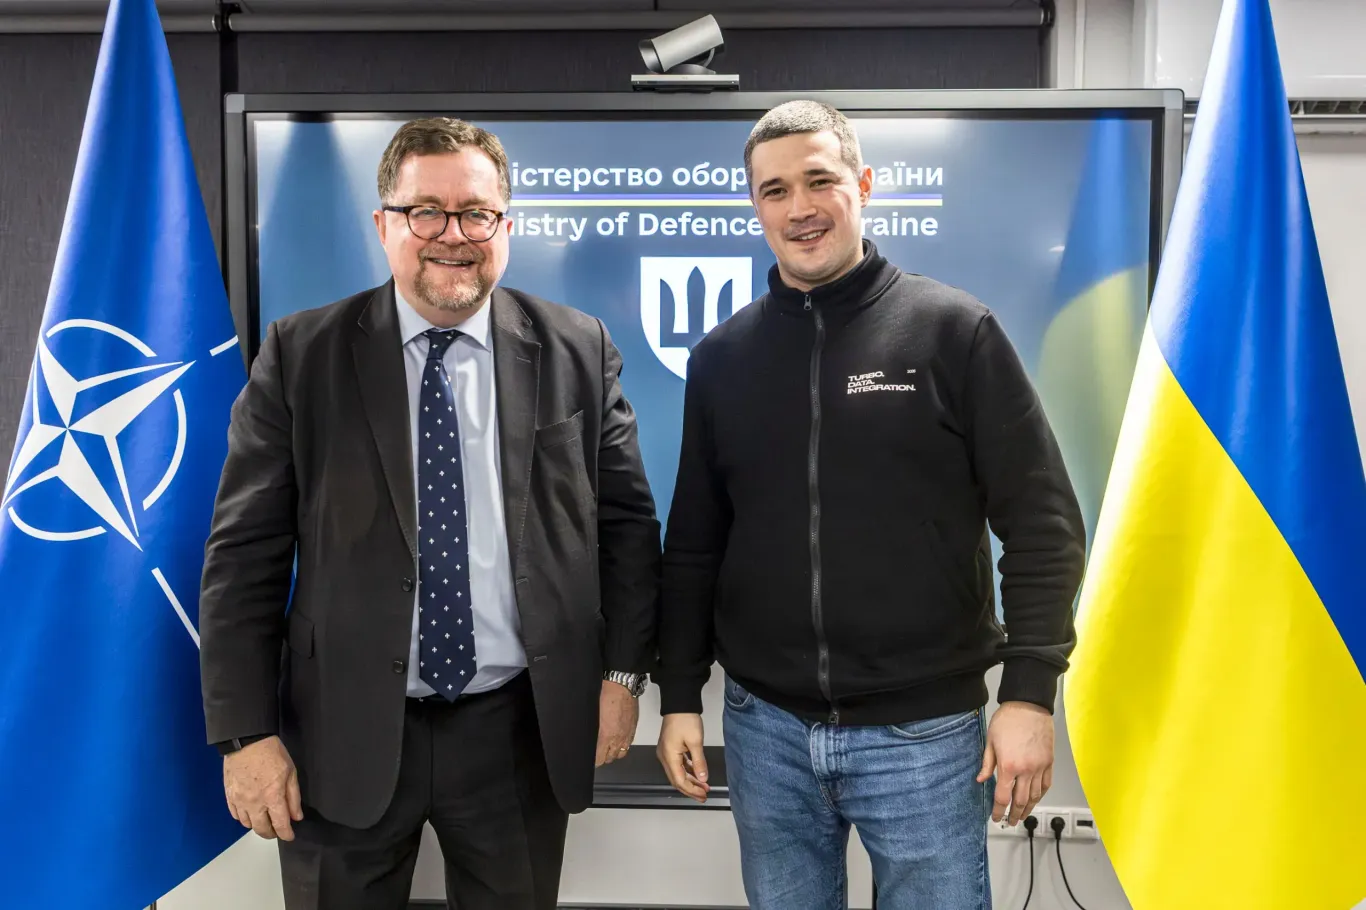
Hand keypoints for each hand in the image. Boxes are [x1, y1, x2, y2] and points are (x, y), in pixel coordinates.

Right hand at [223, 735, 302, 840]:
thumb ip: (293, 797)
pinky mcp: (229, 796)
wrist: (246, 741)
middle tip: (276, 831)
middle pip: (261, 829)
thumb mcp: (290, 772)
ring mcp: (239, 801)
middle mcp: (254, 804)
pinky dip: (243, 818)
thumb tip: (296, 816)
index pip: (280, 824)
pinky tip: (249, 813)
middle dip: (271, 834)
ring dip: (257, 826)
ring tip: (264, 820)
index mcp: (272, 797)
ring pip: (247, 824)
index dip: (286, 833)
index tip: (290, 836)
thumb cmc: (272, 753)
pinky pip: (235, 815)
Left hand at [595, 680, 639, 766]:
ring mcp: (627, 734)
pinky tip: (617, 741)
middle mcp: (618, 738)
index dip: (593, 760)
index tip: (589, 758)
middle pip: (610, 758)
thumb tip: (587, 739)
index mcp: (605, 736)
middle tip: (597, 753)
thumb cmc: (605, 695)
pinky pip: (628, 745)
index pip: (599, 759)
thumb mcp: (592, 714)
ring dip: (613, 753)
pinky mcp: (633, 729)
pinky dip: (622, 746)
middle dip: (602, 758)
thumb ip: (591, 730)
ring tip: (607, 748)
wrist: (621, 685)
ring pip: (620, 754)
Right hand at [656, 713, 708, 802]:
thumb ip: (699, 762)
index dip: (692, 790)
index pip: (680, 781)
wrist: (679, 704)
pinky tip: (697, 774)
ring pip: (677, 773)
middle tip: (703, 795)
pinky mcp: (670, 748)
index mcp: (669, 756)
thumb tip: (702, 778)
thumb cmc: (685, 719)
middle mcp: (664, 757)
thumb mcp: (696, 741)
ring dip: (690, 781)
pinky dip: (687, 771)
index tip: (703, 794)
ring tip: (703, 787)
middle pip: (677, 780)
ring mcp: (666, 753)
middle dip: (690, 789)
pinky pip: (678, 765)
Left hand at [977, 701, 1053, 825]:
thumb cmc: (1008, 720)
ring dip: (1028, 809)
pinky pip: (1046, 785)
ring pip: (1035, 796)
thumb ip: (987, 764)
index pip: (1002, 797)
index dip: (998, 811)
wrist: (1029, 706)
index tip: (996, 817)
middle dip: (1014, 815)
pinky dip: (1040, 796)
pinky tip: (1035, 800)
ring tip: (1022, 815)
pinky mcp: (1049, 763)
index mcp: (1008, 766)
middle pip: (1020, 801)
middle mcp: (1026, 770)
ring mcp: (1040, 767)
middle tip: (1009, 821)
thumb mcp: (990, 741)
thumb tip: (981, 780)